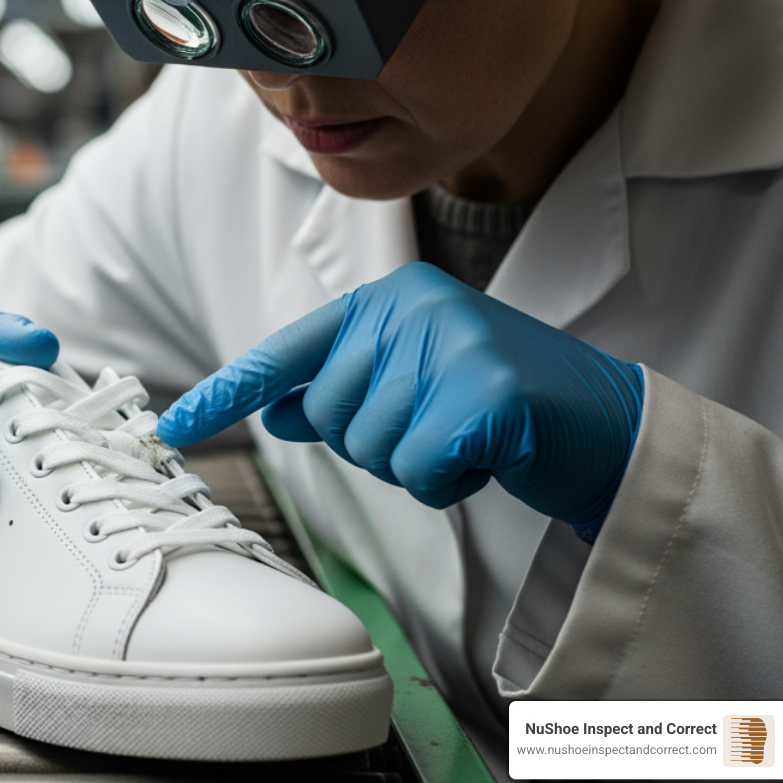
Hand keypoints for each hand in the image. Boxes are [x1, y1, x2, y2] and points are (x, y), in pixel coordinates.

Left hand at [157, 263, 643, 530]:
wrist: (610, 428)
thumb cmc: (502, 407)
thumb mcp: (414, 386)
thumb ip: (343, 389)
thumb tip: (276, 409)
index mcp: (391, 298)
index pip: (290, 351)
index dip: (228, 393)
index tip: (172, 427)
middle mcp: (415, 308)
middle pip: (327, 416)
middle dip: (374, 443)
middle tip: (437, 429)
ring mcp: (453, 344)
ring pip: (368, 448)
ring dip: (414, 466)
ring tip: (468, 438)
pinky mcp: (487, 394)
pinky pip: (417, 471)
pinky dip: (448, 483)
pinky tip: (487, 459)